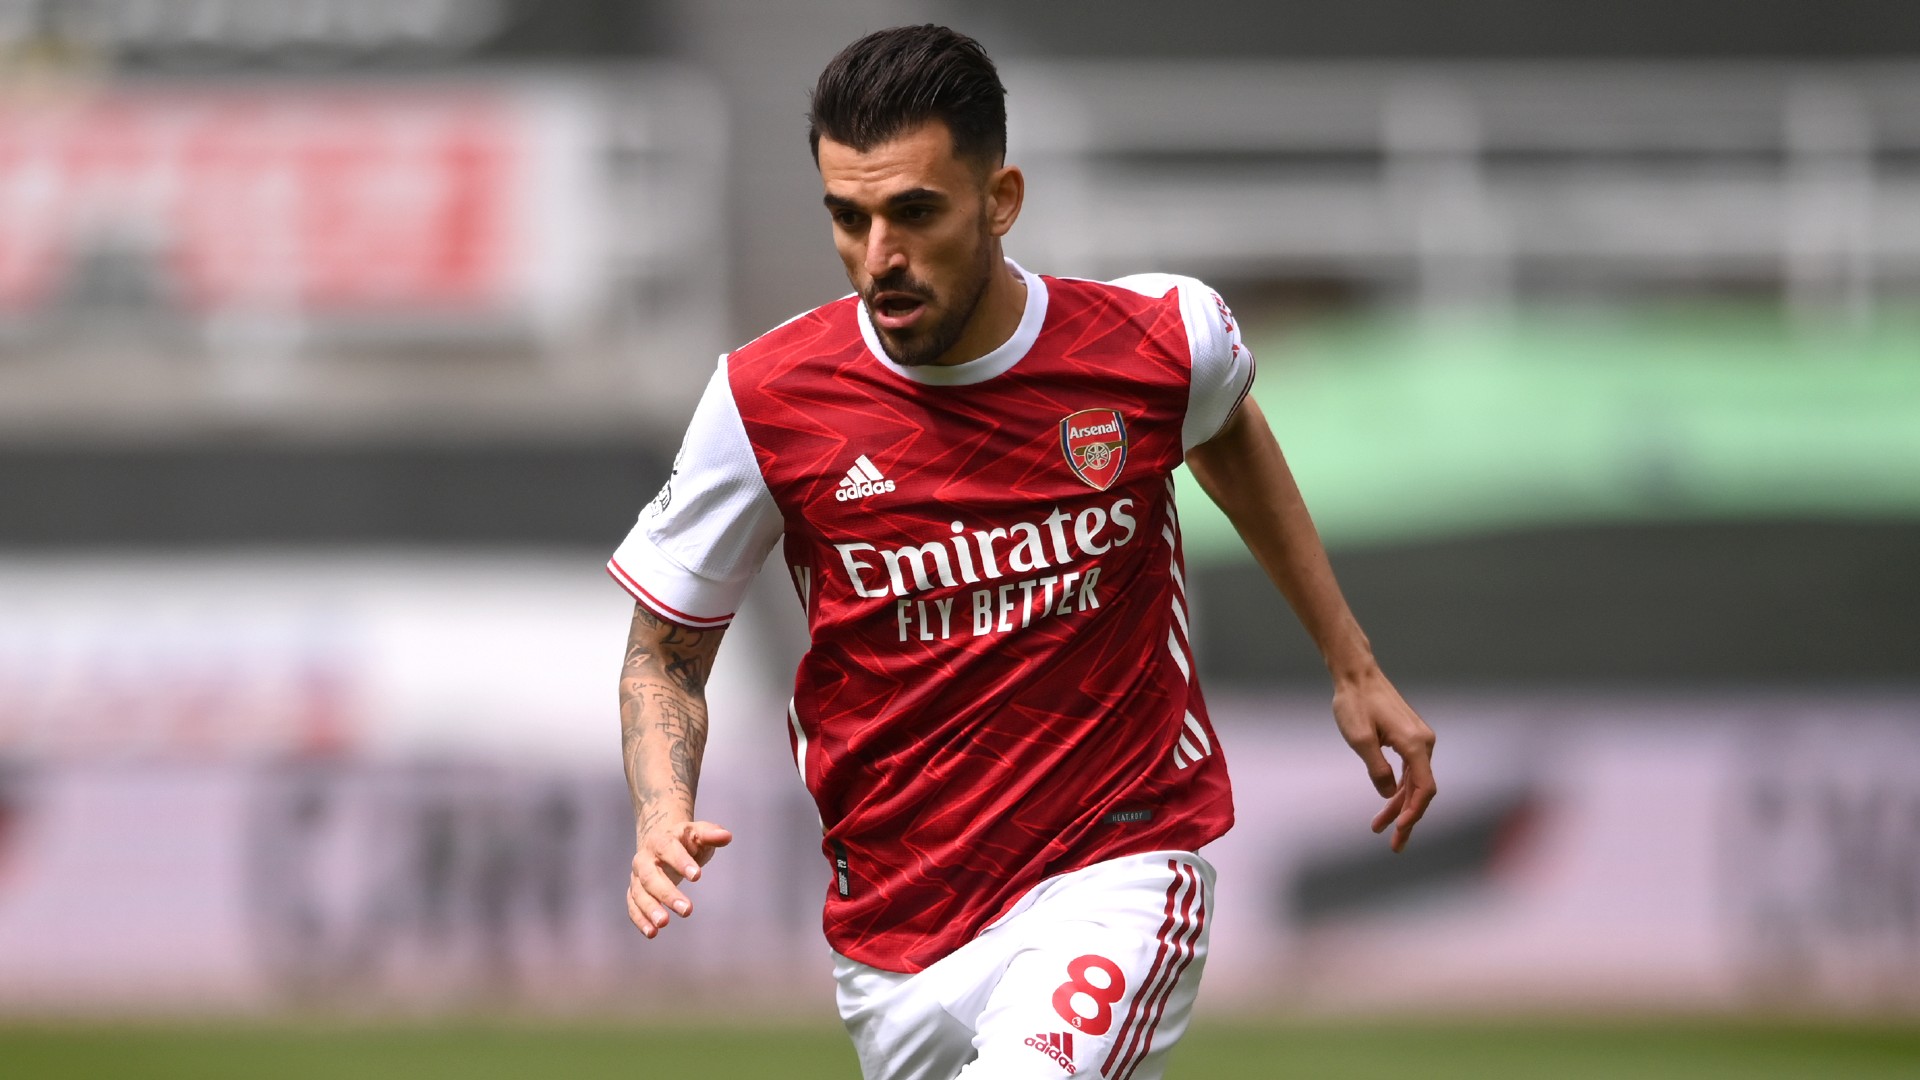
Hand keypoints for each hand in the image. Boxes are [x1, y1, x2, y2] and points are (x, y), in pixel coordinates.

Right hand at [628, 819, 732, 937]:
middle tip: (687, 910)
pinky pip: (633, 906)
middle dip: (667, 894)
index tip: (697, 876)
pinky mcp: (635, 892)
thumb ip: (711, 835)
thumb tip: (727, 836)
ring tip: (663, 924)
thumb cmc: (685, 840)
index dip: (680, 862)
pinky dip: (640, 920)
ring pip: (639, 893)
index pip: (668, 849)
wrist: (660, 842)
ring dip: (650, 909)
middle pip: (650, 876)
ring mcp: (637, 877)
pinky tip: (652, 933)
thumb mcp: (698, 833)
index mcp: (660, 840)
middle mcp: (644, 859)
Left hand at [1331, 669, 1435, 852]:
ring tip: (1380, 829)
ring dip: (1399, 806)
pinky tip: (1386, 803)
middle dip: (1407, 818)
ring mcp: (1419, 740)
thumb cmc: (1355, 704)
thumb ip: (1376, 769)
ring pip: (1414, 782)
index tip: (1398, 829)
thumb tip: (1388, 795)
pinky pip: (1409, 770)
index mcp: (1416, 744)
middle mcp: (1424, 742)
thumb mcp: (1359, 739)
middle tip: (1394, 845)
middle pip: (1421, 790)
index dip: (1414, 813)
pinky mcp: (1410, 738)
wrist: (1357, 675)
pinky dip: (1398, 789)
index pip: (1424, 788)